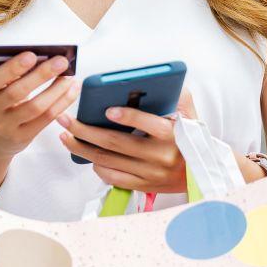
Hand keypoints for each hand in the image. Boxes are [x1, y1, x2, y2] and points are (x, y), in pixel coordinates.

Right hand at [0, 51, 80, 158]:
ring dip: (56, 89)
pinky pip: (46, 118)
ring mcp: (3, 127)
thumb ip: (6, 73)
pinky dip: (62, 102)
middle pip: (15, 93)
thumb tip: (39, 55)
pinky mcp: (21, 137)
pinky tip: (71, 90)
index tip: (32, 55)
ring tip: (69, 76)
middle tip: (60, 62)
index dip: (10, 69)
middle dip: (41, 75)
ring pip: (35, 107)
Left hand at [56, 87, 198, 192]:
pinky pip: (113, 177)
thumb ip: (178, 96)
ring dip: (82, 148)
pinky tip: (86, 155)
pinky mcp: (143, 186)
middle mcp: (160, 156)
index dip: (127, 117)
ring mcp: (150, 174)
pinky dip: (97, 166)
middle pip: (115, 143)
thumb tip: (159, 80)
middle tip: (64, 119)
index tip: (107, 110)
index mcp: (173, 135)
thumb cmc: (192, 139)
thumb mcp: (191, 116)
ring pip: (108, 161)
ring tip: (65, 135)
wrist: (201, 175)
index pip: (148, 124)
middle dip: (84, 130)